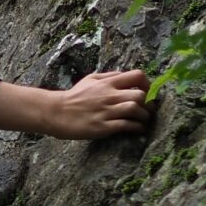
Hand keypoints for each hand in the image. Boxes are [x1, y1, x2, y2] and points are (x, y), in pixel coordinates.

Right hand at [0, 70, 153, 139]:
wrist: (55, 113)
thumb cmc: (73, 97)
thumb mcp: (91, 79)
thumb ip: (110, 76)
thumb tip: (126, 75)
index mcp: (108, 83)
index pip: (138, 76)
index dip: (148, 84)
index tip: (149, 93)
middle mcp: (110, 95)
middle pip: (140, 95)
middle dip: (149, 104)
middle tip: (150, 110)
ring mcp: (106, 111)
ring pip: (135, 109)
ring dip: (144, 116)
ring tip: (144, 121)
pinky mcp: (102, 127)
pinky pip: (126, 125)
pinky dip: (136, 128)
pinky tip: (138, 130)